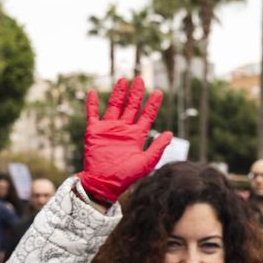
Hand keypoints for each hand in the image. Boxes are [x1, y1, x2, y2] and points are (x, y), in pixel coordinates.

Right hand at [78, 78, 171, 206]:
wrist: (105, 183)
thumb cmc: (126, 176)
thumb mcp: (146, 162)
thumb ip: (158, 148)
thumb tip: (170, 133)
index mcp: (137, 136)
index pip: (146, 116)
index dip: (152, 104)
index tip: (158, 92)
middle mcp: (124, 129)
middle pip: (131, 107)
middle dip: (136, 94)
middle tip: (140, 79)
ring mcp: (109, 129)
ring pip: (115, 106)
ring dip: (119, 93)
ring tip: (123, 80)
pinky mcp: (94, 131)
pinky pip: (93, 114)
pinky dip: (92, 104)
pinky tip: (93, 92)